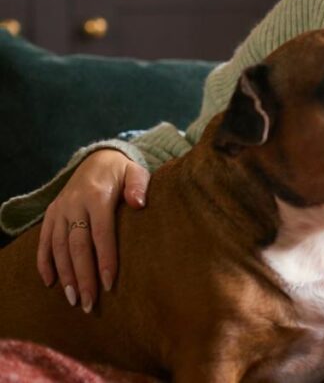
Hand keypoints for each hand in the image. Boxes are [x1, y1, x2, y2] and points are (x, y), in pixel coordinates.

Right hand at [36, 148, 150, 312]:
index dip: (105, 259)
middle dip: (83, 276)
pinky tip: (50, 283)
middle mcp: (74, 204)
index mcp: (97, 196)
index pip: (101, 233)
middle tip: (88, 303)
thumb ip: (139, 186)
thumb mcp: (136, 172)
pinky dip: (44, 262)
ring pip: (58, 247)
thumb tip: (139, 203)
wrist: (97, 159)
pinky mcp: (51, 214)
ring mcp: (60, 210)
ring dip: (65, 275)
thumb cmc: (123, 172)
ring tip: (73, 300)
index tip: (109, 284)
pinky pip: (44, 241)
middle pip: (77, 246)